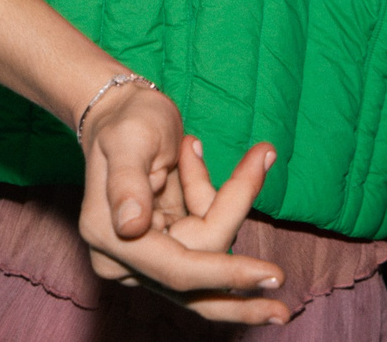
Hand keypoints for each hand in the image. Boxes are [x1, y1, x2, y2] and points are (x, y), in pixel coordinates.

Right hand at [77, 82, 290, 325]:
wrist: (120, 111)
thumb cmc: (126, 121)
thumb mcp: (126, 141)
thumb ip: (127, 183)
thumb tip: (131, 228)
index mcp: (109, 238)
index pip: (177, 270)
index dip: (225, 274)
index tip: (271, 276)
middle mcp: (124, 258)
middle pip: (199, 271)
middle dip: (235, 252)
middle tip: (278, 268)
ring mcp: (146, 257)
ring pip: (209, 257)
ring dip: (223, 203)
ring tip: (207, 150)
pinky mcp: (166, 248)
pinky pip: (208, 239)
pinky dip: (217, 200)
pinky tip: (191, 155)